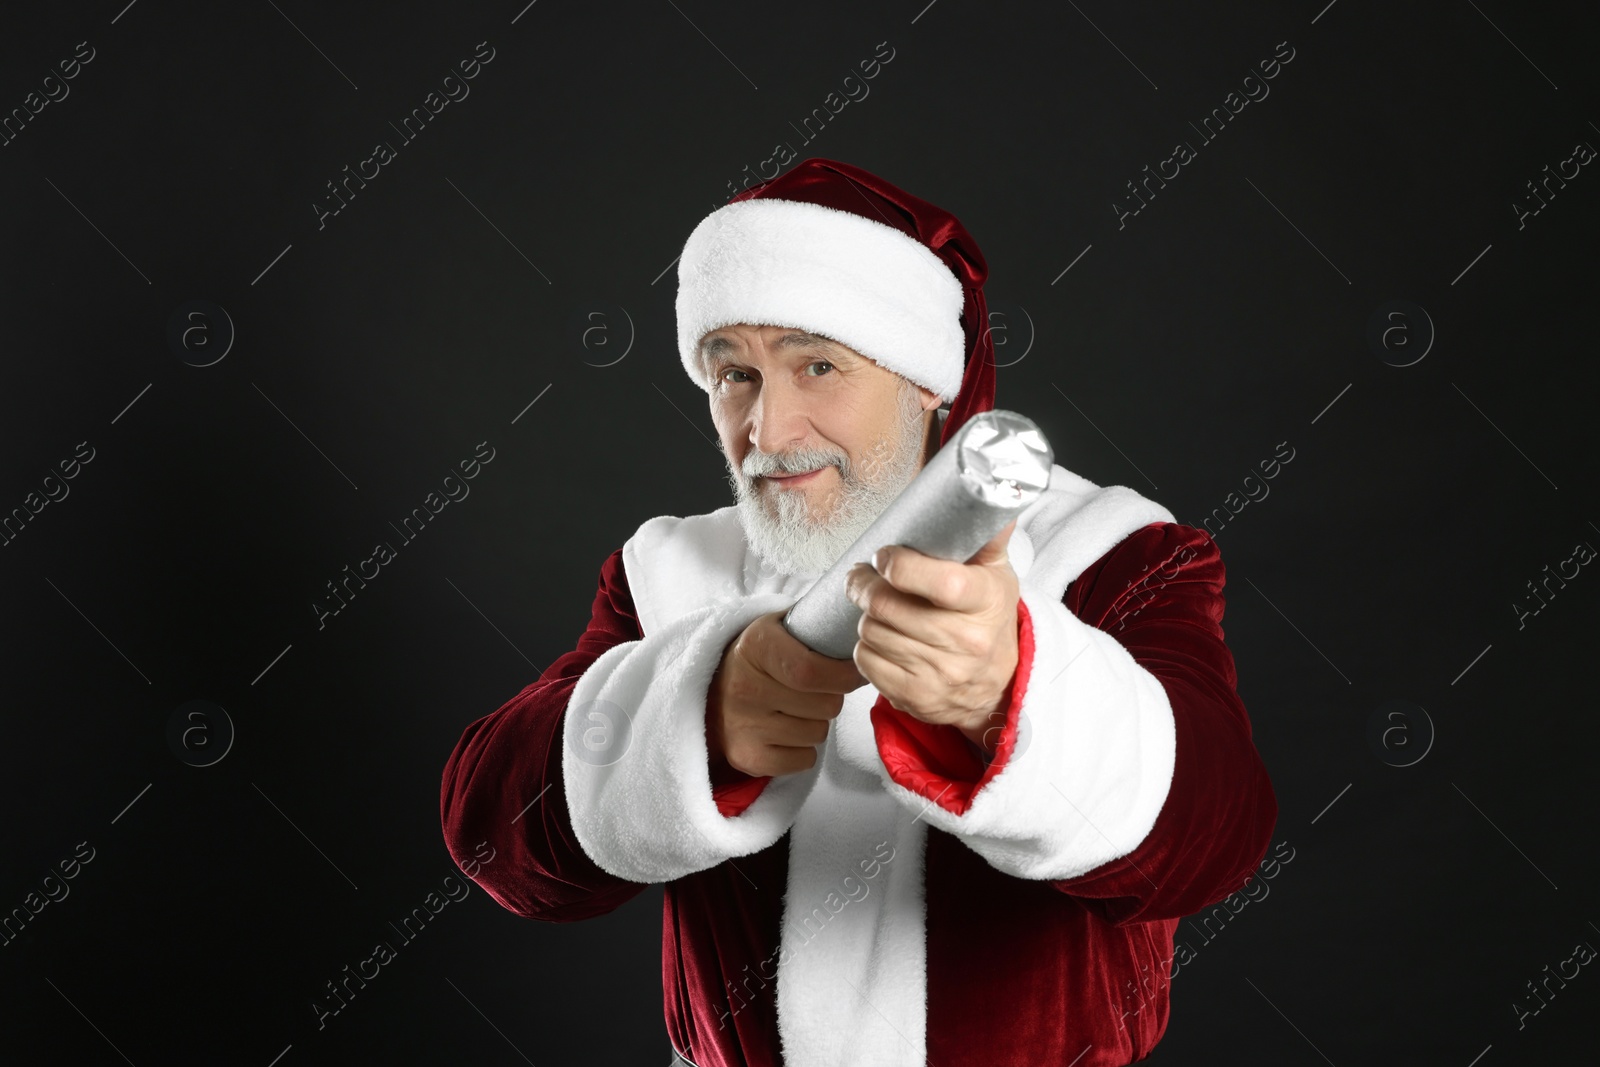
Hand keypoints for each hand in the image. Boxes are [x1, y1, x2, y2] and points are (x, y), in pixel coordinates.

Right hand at [706, 609, 868, 777]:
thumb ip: (819, 628)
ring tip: (795, 709)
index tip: (851, 674)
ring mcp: (742, 725)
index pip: (811, 671)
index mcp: (757, 646)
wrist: (712, 690)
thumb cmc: (763, 658)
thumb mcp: (781, 628)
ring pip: (818, 733)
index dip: (842, 676)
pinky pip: (804, 760)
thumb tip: (864, 641)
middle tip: (816, 690)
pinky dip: (804, 750)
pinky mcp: (746, 757)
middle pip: (825, 705)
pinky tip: (785, 732)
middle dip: (832, 698)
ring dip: (817, 723)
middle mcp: (744, 687)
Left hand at [844, 519, 1020, 751]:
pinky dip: (865, 646)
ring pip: (872, 632)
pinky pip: (866, 662)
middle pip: (889, 606)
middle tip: (860, 574)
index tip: (885, 556)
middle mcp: (965, 641)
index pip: (939, 581)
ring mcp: (940, 674)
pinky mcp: (916, 697)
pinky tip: (881, 637)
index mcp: (985, 602)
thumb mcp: (996, 575)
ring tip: (876, 606)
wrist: (997, 686)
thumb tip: (990, 486)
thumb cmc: (988, 619)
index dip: (900, 565)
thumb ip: (987, 534)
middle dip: (863, 585)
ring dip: (866, 615)